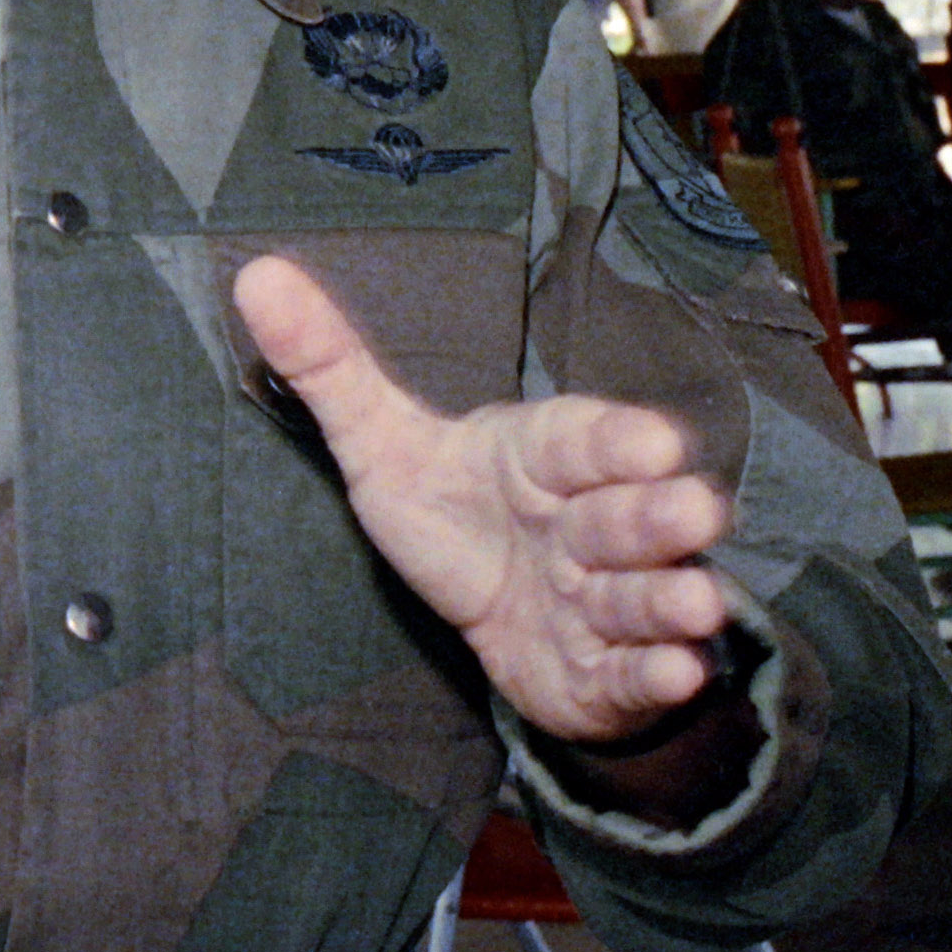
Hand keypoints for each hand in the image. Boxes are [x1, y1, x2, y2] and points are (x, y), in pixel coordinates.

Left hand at [232, 253, 733, 742]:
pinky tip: (676, 672)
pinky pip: (634, 674)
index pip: (580, 440)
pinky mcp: (606, 672)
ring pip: (642, 596)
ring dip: (671, 600)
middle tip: (695, 511)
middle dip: (657, 517)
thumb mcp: (382, 445)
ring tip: (694, 604)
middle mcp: (587, 526)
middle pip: (624, 516)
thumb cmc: (452, 514)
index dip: (615, 440)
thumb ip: (330, 368)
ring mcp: (603, 601)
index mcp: (540, 460)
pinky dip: (657, 675)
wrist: (491, 617)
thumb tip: (255, 276)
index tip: (651, 441)